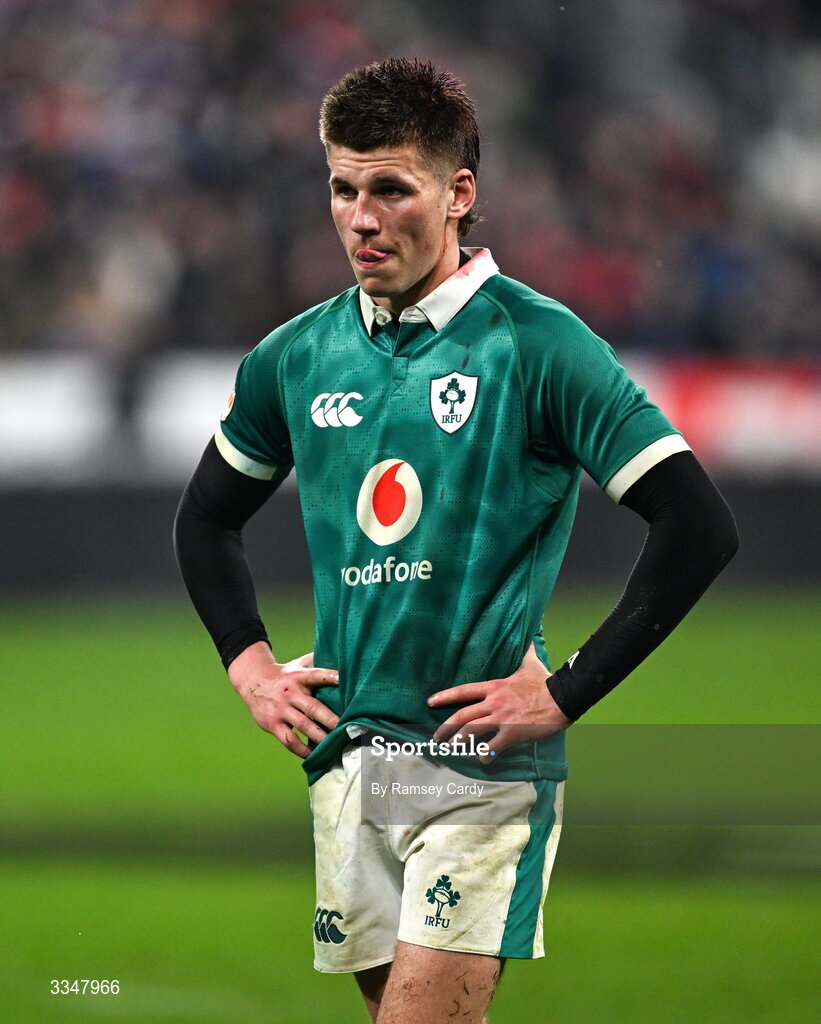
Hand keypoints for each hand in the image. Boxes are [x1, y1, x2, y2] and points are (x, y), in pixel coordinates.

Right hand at [228, 642, 339, 757]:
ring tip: (333, 745)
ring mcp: (280, 709)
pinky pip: (288, 740)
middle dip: (330, 719)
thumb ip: (317, 661)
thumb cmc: (284, 674)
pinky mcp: (272, 723)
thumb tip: (342, 655)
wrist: (252, 681)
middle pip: (313, 707)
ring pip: (303, 725)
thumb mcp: (298, 664)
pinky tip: (312, 754)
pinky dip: (301, 749)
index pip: (316, 675)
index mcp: (299, 677)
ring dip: (319, 737)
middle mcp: (290, 693)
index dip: (330, 677)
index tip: (344, 680)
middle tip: (346, 728)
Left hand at [427, 643, 571, 762]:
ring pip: (472, 731)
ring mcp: (502, 719)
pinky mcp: (512, 733)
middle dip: (446, 727)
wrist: (562, 697)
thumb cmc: (546, 681)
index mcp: (494, 687)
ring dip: (459, 742)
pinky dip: (485, 754)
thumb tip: (528, 638)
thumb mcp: (530, 663)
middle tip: (436, 736)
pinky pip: (493, 747)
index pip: (463, 691)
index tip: (431, 701)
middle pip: (462, 716)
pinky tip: (482, 759)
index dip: (445, 696)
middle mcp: (494, 703)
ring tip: (452, 749)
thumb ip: (525, 652)